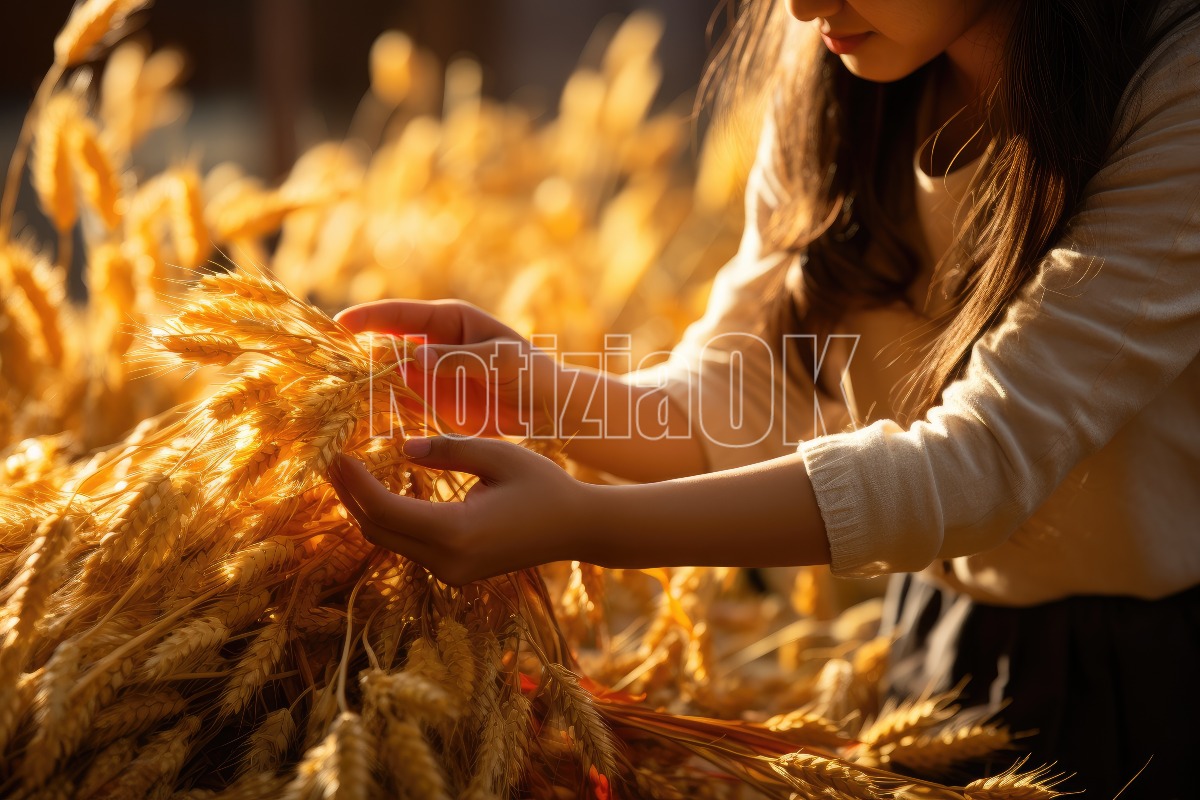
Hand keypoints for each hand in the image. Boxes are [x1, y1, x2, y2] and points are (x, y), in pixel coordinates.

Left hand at [327, 435, 596, 584]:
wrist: (578, 529)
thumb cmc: (544, 486)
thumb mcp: (498, 455)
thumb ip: (447, 451)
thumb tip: (402, 448)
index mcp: (457, 533)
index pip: (386, 510)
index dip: (355, 482)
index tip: (336, 454)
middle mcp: (448, 561)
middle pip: (378, 531)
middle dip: (349, 496)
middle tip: (329, 460)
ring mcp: (451, 572)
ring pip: (390, 542)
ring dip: (365, 508)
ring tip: (346, 473)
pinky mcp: (455, 571)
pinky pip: (408, 546)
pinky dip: (388, 519)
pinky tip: (379, 492)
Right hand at [336, 299, 560, 438]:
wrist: (551, 409)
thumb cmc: (532, 373)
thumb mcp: (499, 360)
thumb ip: (457, 359)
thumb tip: (413, 357)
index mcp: (449, 320)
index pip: (400, 314)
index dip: (368, 317)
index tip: (339, 324)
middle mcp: (433, 344)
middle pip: (386, 344)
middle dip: (357, 352)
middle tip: (327, 365)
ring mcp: (430, 374)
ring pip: (387, 375)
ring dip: (364, 383)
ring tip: (335, 394)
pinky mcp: (433, 403)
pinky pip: (401, 403)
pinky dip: (382, 408)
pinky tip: (361, 417)